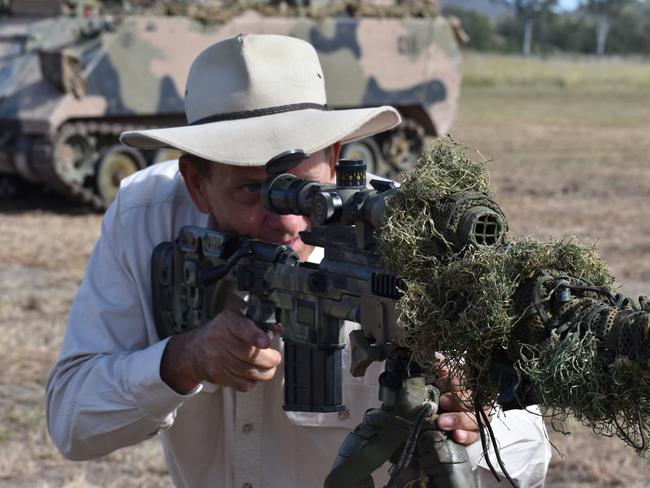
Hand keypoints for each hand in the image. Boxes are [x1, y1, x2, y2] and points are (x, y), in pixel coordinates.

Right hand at [161, 309, 281, 393]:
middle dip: (269, 359)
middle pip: (249, 354)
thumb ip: (252, 323)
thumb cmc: (220, 333)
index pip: (241, 328)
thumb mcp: (233, 318)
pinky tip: (254, 374)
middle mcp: (219, 340)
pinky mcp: (218, 376)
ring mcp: (217, 360)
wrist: (194, 350)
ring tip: (269, 368)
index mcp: (227, 321)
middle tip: (275, 359)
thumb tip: (274, 333)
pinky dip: (253, 381)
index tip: (265, 342)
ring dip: (265, 372)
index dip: (255, 336)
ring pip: (249, 371)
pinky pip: (242, 384)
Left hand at [434, 361, 491, 445]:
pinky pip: (474, 436)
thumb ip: (443, 368)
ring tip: (442, 422)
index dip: (457, 379)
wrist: (450, 412)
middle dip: (458, 401)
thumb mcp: (446, 378)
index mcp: (474, 385)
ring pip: (476, 420)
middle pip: (473, 401)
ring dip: (459, 420)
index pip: (469, 381)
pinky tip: (456, 436)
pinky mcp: (474, 434)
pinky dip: (466, 437)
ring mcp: (479, 419)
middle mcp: (480, 402)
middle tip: (443, 401)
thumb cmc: (449, 391)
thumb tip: (436, 356)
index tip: (443, 376)